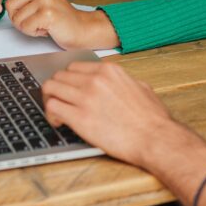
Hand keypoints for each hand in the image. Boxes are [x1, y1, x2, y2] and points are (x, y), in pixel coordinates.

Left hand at [0, 0, 119, 49]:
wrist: (81, 28)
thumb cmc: (60, 16)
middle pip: (9, 5)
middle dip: (19, 18)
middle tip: (36, 19)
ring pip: (16, 18)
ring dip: (27, 27)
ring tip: (42, 23)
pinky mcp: (47, 13)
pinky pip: (25, 27)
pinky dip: (33, 32)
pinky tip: (45, 28)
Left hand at [41, 61, 175, 165]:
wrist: (155, 139)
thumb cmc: (152, 119)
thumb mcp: (141, 88)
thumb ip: (124, 81)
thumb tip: (117, 84)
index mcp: (109, 71)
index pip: (75, 67)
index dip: (69, 80)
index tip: (70, 90)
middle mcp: (95, 79)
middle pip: (60, 76)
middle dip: (57, 89)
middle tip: (60, 102)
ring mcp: (86, 97)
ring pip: (50, 88)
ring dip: (50, 100)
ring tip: (56, 112)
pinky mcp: (80, 117)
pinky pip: (52, 107)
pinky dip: (50, 114)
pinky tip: (59, 122)